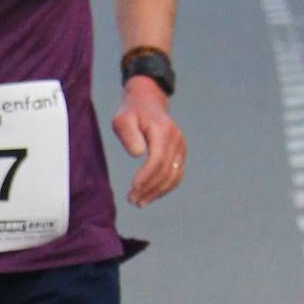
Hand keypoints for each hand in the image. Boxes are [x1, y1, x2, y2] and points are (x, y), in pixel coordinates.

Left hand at [113, 74, 185, 206]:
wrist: (148, 100)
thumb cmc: (131, 111)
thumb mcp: (122, 119)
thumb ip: (128, 135)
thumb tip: (138, 154)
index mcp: (163, 131)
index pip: (158, 159)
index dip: (146, 176)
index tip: (133, 188)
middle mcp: (176, 140)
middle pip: (166, 171)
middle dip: (149, 188)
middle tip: (132, 201)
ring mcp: (181, 147)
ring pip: (174, 176)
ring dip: (158, 192)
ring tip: (140, 203)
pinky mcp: (180, 153)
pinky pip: (176, 174)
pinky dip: (164, 188)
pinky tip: (150, 195)